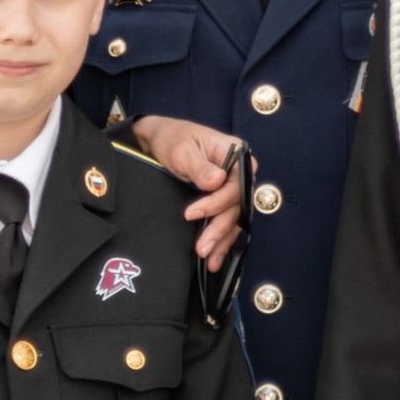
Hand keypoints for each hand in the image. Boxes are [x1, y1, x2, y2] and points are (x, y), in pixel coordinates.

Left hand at [131, 116, 246, 273]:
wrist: (160, 141)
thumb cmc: (173, 139)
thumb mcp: (182, 150)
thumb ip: (200, 167)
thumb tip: (218, 181)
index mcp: (235, 154)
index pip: (237, 184)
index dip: (218, 202)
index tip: (192, 214)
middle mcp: (238, 173)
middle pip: (237, 205)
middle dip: (219, 228)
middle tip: (201, 248)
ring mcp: (231, 189)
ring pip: (233, 218)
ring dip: (222, 240)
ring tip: (209, 261)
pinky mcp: (222, 201)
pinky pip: (227, 222)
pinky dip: (221, 241)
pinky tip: (214, 260)